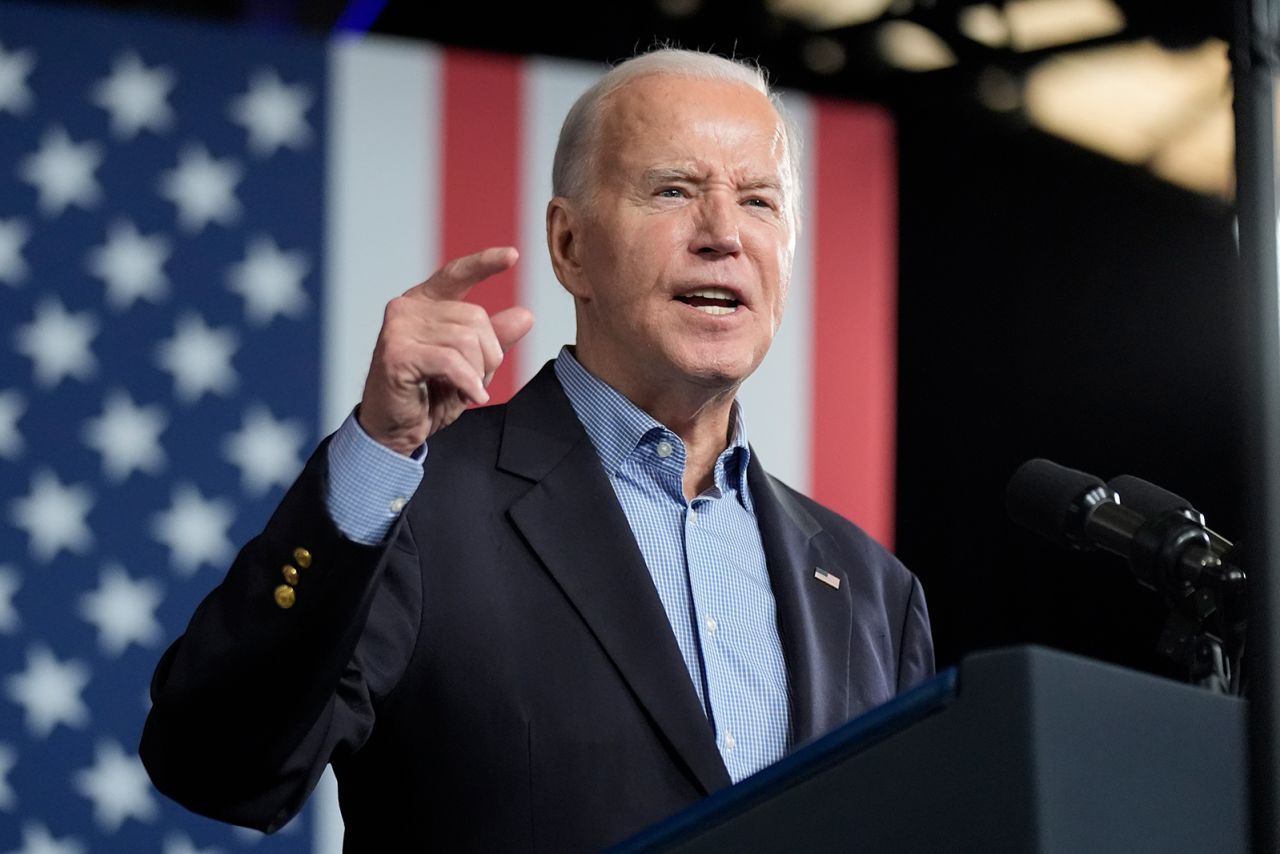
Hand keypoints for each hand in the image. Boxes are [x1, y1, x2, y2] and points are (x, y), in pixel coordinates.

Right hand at [358, 247, 534, 454]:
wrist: (393, 430)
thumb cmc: (427, 396)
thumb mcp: (471, 366)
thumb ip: (494, 340)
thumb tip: (525, 315)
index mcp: (424, 304)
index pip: (457, 274)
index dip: (484, 264)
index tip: (512, 256)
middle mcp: (407, 309)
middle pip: (475, 318)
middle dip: (489, 355)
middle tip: (477, 381)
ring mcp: (398, 329)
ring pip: (466, 340)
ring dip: (477, 373)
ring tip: (466, 390)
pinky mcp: (396, 354)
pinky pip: (450, 362)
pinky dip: (468, 382)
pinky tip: (471, 397)